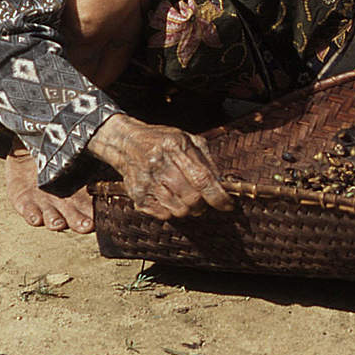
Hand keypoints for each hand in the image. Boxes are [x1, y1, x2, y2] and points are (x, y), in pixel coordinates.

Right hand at [86, 114, 233, 219]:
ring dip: (190, 209)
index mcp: (175, 146)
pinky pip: (164, 215)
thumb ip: (206, 160)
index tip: (228, 205)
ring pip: (179, 210)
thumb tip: (223, 184)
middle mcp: (159, 164)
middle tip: (204, 200)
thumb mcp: (187, 139)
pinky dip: (173, 212)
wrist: (126, 143)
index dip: (218, 196)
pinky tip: (172, 199)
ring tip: (187, 198)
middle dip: (204, 205)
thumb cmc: (162, 141)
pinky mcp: (138, 196)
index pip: (202, 178)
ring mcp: (146, 182)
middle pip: (192, 198)